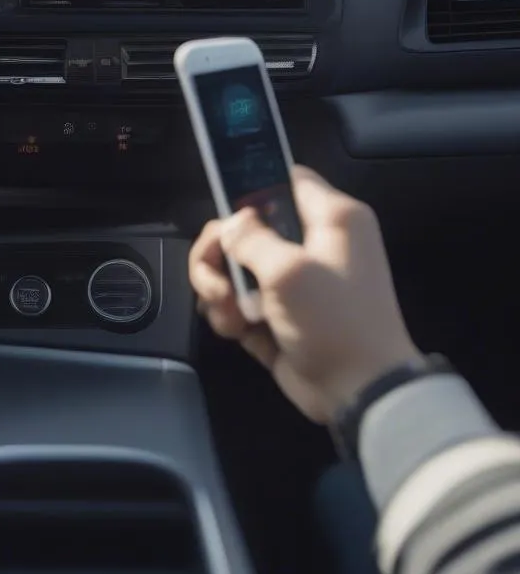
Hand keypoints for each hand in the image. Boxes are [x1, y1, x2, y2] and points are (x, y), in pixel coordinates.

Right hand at [189, 166, 421, 423]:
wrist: (359, 394)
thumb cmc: (334, 320)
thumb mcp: (290, 270)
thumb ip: (250, 238)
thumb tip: (230, 224)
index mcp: (331, 218)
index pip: (285, 178)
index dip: (251, 186)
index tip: (225, 209)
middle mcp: (311, 243)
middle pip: (244, 225)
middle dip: (220, 252)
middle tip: (214, 278)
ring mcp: (291, 281)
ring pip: (233, 265)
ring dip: (219, 288)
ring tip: (228, 314)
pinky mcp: (274, 314)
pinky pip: (235, 300)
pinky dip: (227, 314)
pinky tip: (234, 331)